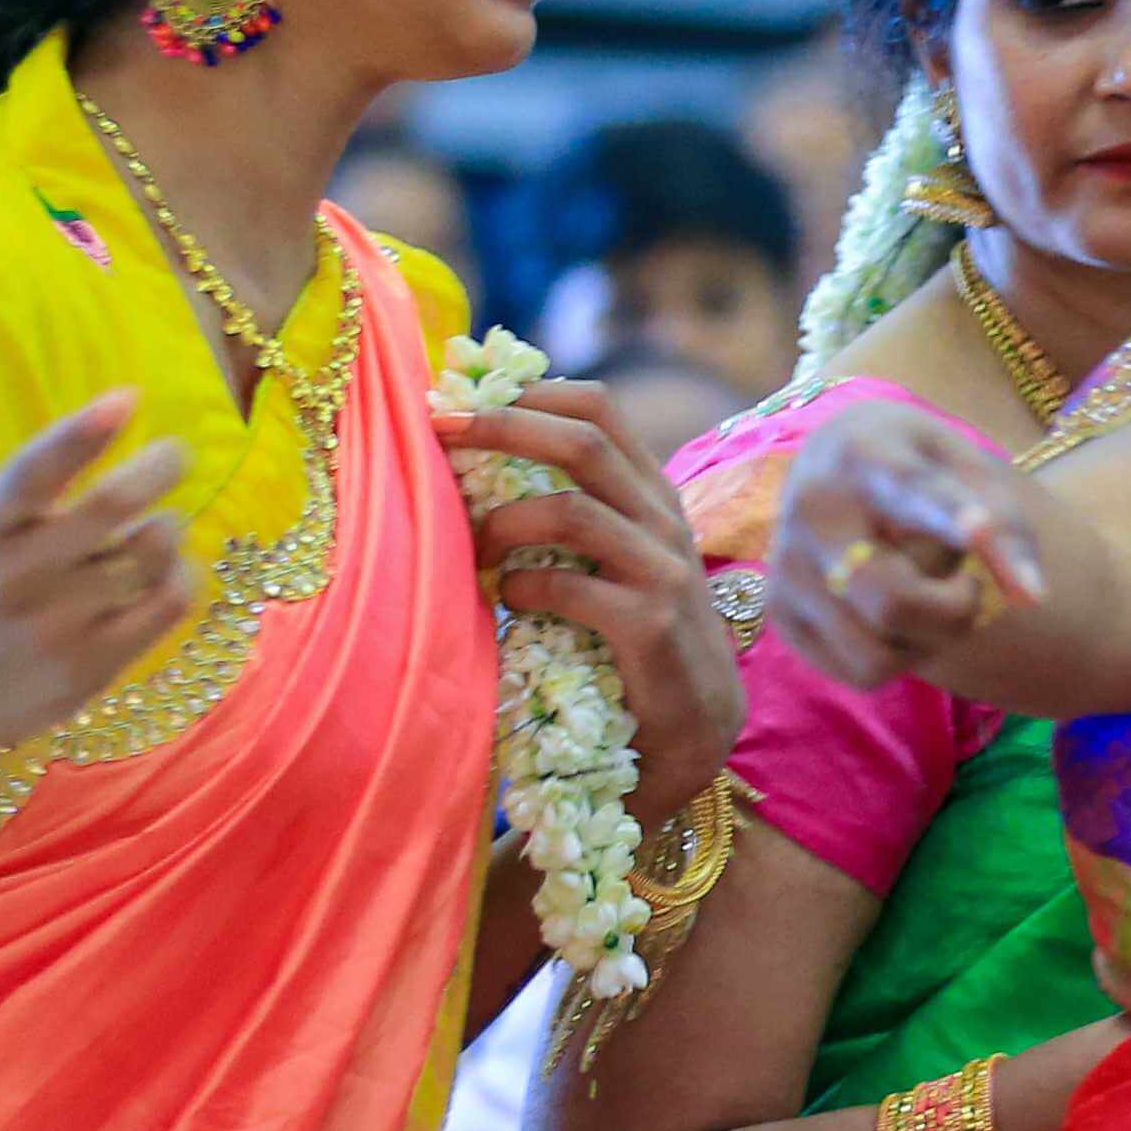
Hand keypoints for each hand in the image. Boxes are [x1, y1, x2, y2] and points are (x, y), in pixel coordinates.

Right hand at [0, 391, 197, 758]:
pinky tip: (171, 570)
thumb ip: (25, 495)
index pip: (30, 472)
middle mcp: (15, 574)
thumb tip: (113, 426)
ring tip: (160, 527)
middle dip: (157, 469)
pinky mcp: (91, 665)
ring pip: (149, 554)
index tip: (126, 397)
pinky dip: (182, 576)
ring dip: (169, 528)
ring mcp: (55, 623)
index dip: (80, 434)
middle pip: (110, 509)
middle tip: (174, 453)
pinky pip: (166, 604)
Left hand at [438, 378, 743, 821]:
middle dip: (502, 426)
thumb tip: (474, 467)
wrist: (691, 736)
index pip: (599, 409)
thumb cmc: (632, 646)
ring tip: (472, 549)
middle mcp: (664, 521)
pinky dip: (522, 587)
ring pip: (573, 509)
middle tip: (439, 432)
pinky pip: (569, 585)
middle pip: (585, 439)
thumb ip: (570, 517)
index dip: (528, 394)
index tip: (459, 403)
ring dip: (503, 522)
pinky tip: (506, 601)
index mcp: (651, 495)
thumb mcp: (612, 565)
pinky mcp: (651, 625)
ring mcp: (664, 571)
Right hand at [762, 400, 1046, 693]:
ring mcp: (786, 566)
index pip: (911, 490)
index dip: (950, 515)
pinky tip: (890, 613)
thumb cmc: (921, 467)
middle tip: (968, 587)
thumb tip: (1031, 599)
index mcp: (864, 453)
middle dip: (954, 613)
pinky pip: (859, 673)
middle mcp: (810, 510)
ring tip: (925, 595)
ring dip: (926, 641)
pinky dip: (896, 657)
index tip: (981, 530)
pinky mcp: (779, 613)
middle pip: (893, 601)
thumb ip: (1007, 524)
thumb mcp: (969, 468)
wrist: (835, 463)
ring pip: (877, 654)